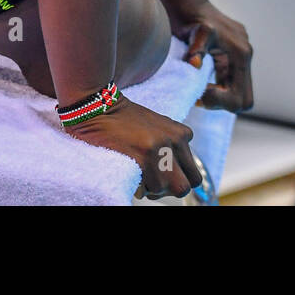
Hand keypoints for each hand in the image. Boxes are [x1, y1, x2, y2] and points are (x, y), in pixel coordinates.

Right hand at [63, 96, 201, 198]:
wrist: (100, 105)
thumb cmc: (124, 118)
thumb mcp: (157, 126)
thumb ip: (171, 145)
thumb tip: (175, 172)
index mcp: (182, 134)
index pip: (193, 173)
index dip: (178, 180)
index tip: (163, 178)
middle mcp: (175, 141)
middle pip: (186, 186)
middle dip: (169, 189)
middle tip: (153, 183)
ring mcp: (160, 150)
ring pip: (166, 190)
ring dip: (152, 189)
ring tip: (139, 175)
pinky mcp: (142, 157)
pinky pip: (148, 189)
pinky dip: (139, 188)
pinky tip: (131, 173)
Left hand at [168, 0, 253, 111]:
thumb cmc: (188, 16)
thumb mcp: (194, 33)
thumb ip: (197, 49)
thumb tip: (195, 65)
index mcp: (240, 54)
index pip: (240, 97)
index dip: (221, 101)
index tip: (200, 93)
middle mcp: (245, 54)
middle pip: (243, 98)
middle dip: (222, 101)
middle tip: (200, 94)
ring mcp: (241, 52)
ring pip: (238, 90)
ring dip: (220, 94)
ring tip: (200, 87)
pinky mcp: (233, 52)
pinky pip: (232, 78)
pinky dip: (220, 85)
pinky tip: (203, 79)